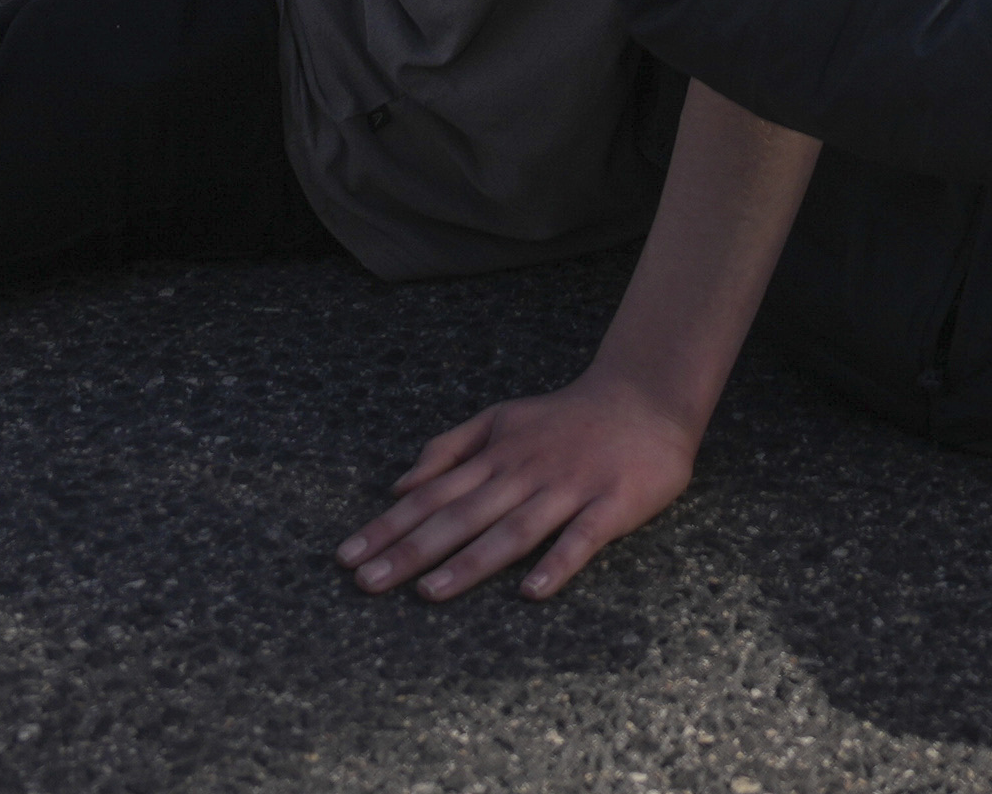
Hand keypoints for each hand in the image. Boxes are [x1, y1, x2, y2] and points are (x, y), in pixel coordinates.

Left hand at [339, 377, 700, 601]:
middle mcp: (522, 472)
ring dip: (470, 562)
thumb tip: (399, 484)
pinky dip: (556, 563)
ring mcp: (566, 488)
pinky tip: (532, 591)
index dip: (388, 526)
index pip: (431, 495)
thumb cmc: (565, 418)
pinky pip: (581, 538)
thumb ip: (449, 447)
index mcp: (494, 455)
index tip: (348, 556)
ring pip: (512, 530)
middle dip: (410, 550)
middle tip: (367, 583)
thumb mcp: (499, 418)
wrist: (644, 398)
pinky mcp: (610, 504)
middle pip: (460, 516)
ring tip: (430, 592)